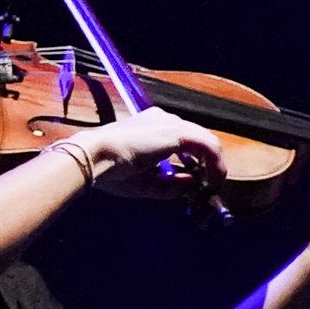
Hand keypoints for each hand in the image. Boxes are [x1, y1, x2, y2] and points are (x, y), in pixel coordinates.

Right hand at [66, 107, 226, 198]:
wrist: (94, 155)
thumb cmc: (109, 169)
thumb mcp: (146, 182)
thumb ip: (171, 184)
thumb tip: (194, 184)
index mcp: (150, 127)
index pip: (183, 141)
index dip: (194, 163)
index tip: (195, 184)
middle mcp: (163, 120)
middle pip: (198, 140)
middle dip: (207, 166)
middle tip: (208, 188)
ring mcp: (171, 124)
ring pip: (207, 142)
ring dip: (214, 167)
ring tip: (212, 187)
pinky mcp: (178, 132)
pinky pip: (209, 147)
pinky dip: (215, 165)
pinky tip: (213, 182)